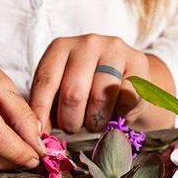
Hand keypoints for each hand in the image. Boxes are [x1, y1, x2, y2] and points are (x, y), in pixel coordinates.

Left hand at [29, 35, 173, 133]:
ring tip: (94, 124)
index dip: (41, 110)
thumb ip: (48, 108)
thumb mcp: (61, 92)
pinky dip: (120, 114)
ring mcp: (114, 50)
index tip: (40, 133)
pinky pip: (127, 98)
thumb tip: (39, 133)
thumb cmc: (87, 88)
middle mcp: (87, 43)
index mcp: (61, 47)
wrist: (126, 79)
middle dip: (70, 120)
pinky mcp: (138, 62)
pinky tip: (117, 114)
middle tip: (72, 129)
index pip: (46, 80)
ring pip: (101, 96)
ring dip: (95, 121)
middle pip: (73, 92)